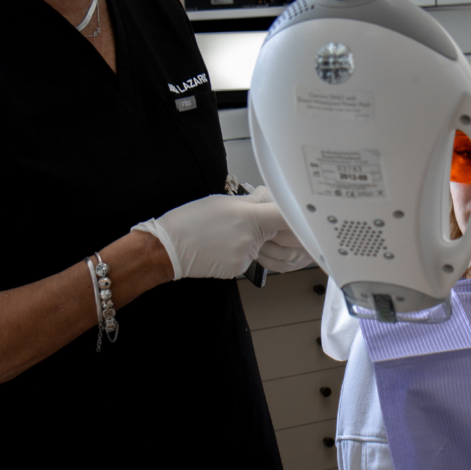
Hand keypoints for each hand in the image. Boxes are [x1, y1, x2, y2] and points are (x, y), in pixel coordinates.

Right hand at [132, 186, 312, 279]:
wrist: (167, 248)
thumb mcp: (223, 202)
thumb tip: (270, 199)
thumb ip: (252, 202)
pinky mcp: (239, 270)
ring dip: (260, 241)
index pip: (287, 216)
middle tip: (266, 220)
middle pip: (281, 234)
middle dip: (278, 228)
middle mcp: (251, 239)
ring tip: (233, 232)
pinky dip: (244, 251)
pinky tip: (224, 245)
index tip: (303, 213)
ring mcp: (246, 257)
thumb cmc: (190, 221)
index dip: (298, 215)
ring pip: (265, 247)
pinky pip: (252, 258)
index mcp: (249, 217)